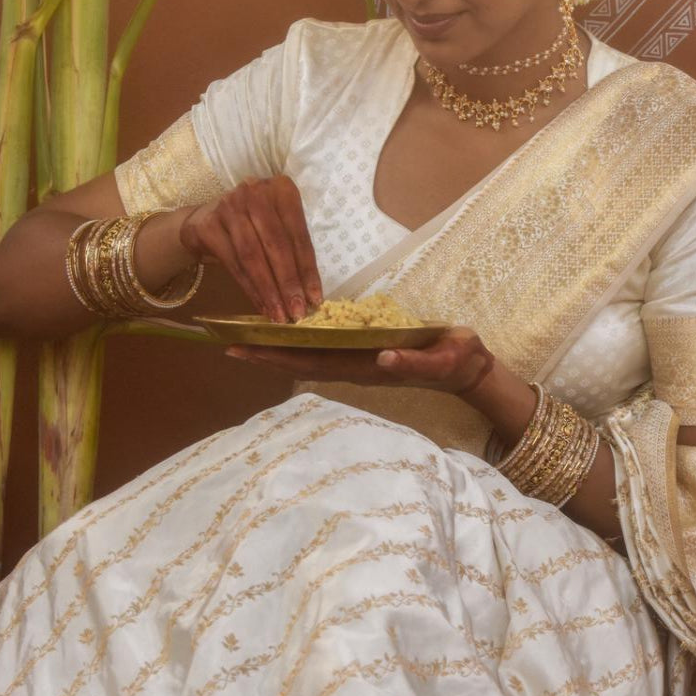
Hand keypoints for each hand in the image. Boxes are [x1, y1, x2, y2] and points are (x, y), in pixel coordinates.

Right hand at [179, 175, 321, 321]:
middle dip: (289, 283)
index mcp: (282, 189)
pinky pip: (233, 264)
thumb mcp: (276, 225)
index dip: (308, 270)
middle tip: (297, 312)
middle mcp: (255, 192)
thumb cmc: (252, 225)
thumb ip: (292, 248)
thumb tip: (310, 293)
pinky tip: (261, 306)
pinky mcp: (208, 226)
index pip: (298, 235)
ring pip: (254, 257)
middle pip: (276, 246)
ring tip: (280, 315)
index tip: (315, 299)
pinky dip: (250, 289)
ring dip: (269, 291)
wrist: (204, 219)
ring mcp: (229, 207)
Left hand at [226, 325, 494, 394]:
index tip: (243, 350)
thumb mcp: (442, 359)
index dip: (276, 357)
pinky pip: (325, 346)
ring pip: (309, 355)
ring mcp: (359, 360)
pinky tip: (286, 329)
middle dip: (264, 353)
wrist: (468, 366)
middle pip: (300, 361)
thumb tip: (382, 359)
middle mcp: (355, 365)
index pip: (312, 363)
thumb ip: (414, 362)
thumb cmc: (456, 359)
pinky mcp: (365, 350)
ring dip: (277, 347)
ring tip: (246, 335)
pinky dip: (300, 338)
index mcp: (366, 367)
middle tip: (227, 342)